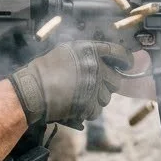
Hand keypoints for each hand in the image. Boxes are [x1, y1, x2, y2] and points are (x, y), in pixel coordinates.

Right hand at [10, 41, 132, 125]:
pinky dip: (88, 110)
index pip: (117, 51)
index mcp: (88, 49)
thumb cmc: (43, 71)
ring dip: (96, 99)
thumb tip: (105, 61)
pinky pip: (97, 110)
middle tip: (91, 87)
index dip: (126, 59)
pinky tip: (74, 105)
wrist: (32, 91)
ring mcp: (93, 85)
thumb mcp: (65, 51)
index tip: (129, 64)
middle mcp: (94, 66)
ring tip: (77, 96)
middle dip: (107, 85)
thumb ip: (86, 54)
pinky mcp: (90, 103)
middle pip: (115, 80)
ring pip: (107, 97)